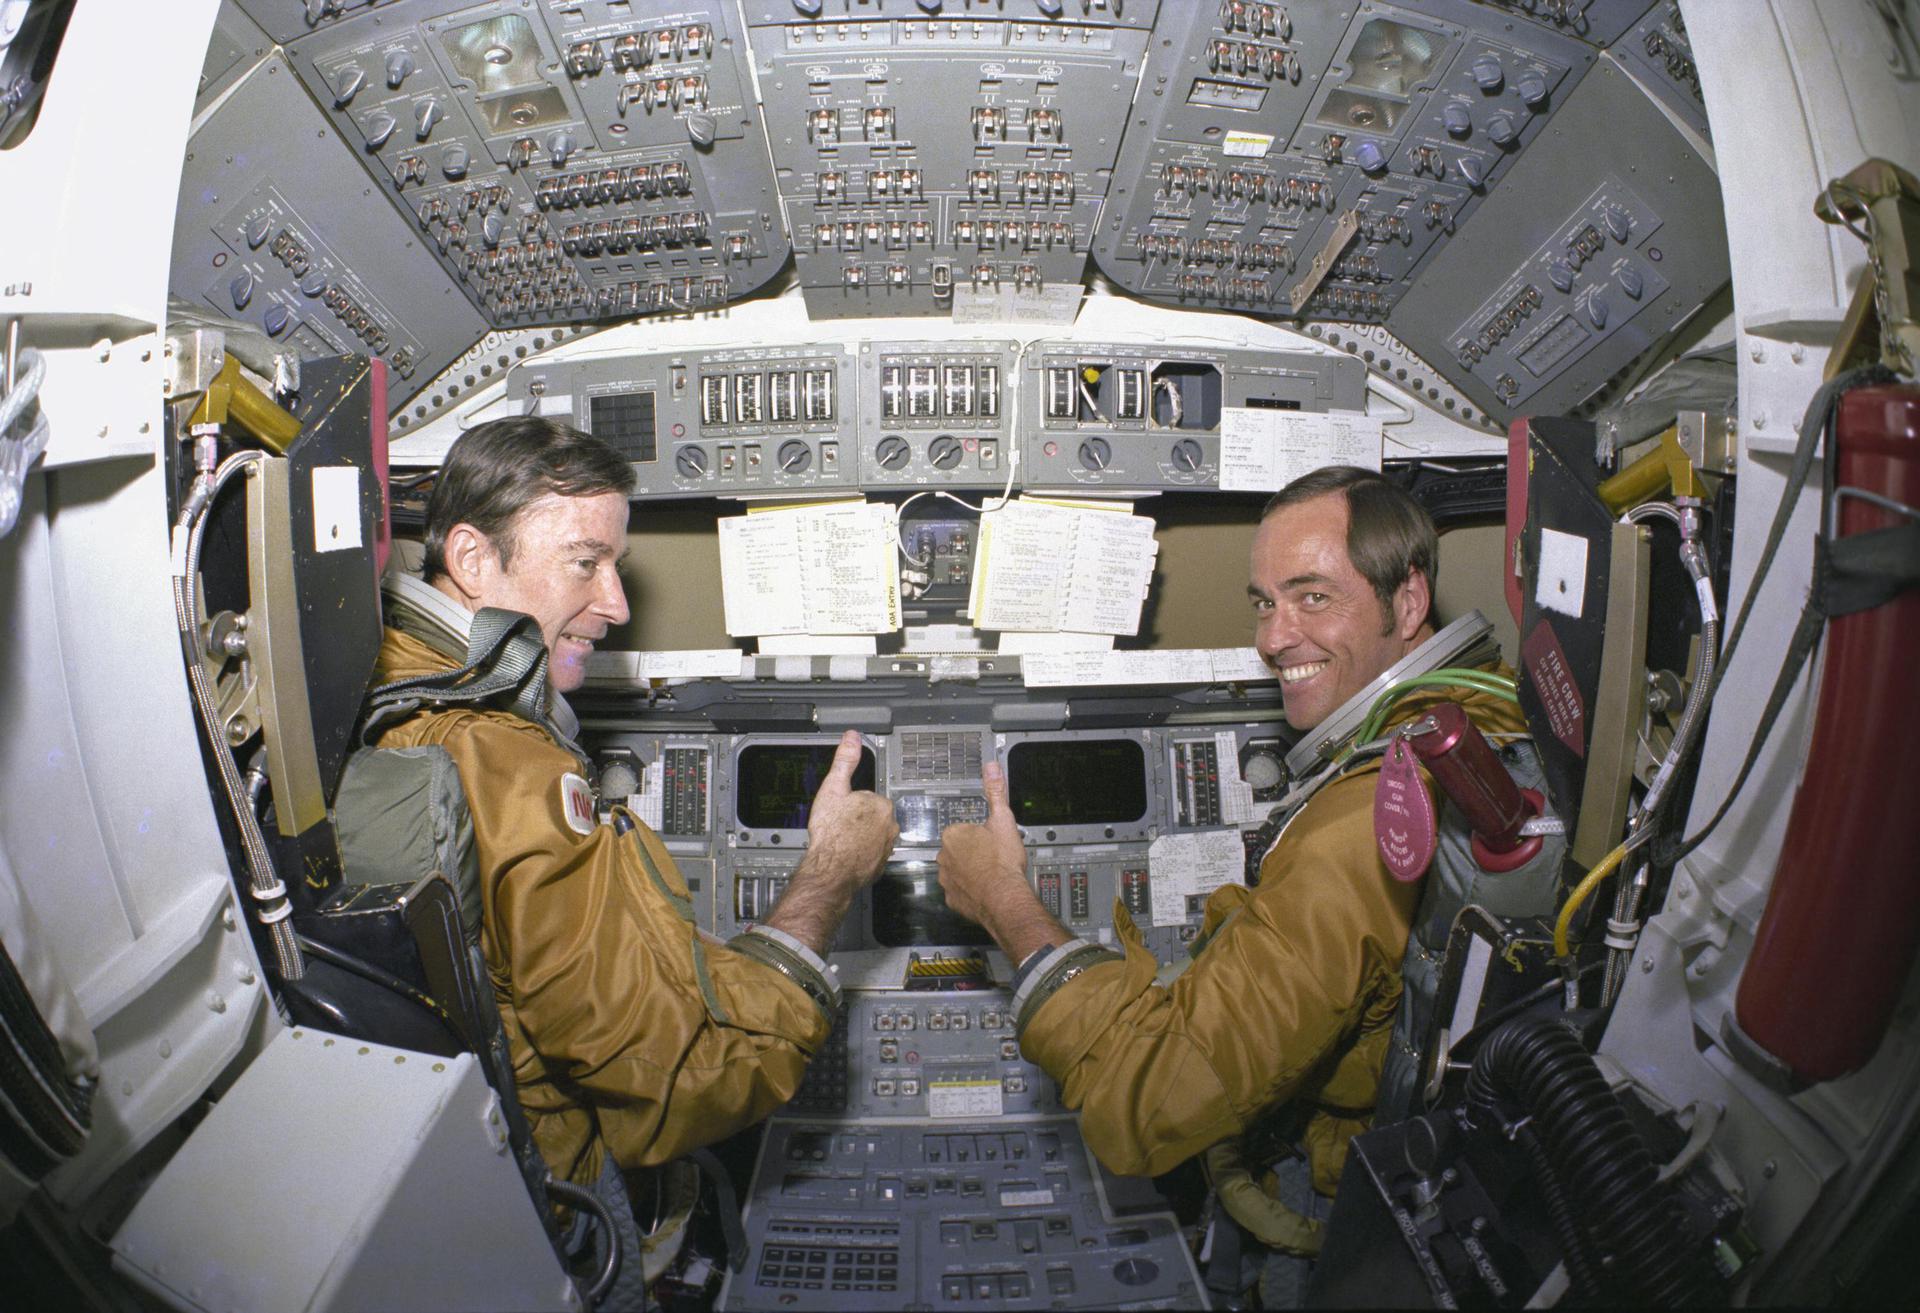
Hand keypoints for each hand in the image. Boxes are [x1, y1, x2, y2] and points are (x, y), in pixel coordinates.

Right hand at [763, 732, 898, 954]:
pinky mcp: (881, 865)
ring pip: (871, 835)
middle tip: (838, 826)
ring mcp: (887, 847)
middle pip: (870, 817)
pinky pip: (870, 854)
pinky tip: (845, 854)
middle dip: (856, 820)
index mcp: (881, 804)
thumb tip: (852, 737)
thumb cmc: (831, 832)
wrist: (830, 870)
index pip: (866, 797)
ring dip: (858, 837)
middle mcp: (890, 826)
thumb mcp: (833, 788)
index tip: (839, 811)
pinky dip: (860, 854)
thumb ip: (845, 761)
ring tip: (840, 841)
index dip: (849, 804)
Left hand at [939, 761, 1067, 962]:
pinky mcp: (952, 899)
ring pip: (956, 870)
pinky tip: (984, 888)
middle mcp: (944, 856)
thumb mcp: (1003, 820)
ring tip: (989, 872)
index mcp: (953, 835)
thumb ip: (995, 792)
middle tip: (991, 856)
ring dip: (969, 871)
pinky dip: (969, 890)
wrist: (1004, 897)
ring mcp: (946, 879)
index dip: (978, 834)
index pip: (961, 830)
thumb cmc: (1002, 862)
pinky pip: (959, 891)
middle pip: (957, 850)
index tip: (989, 840)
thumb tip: (991, 769)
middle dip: (971, 852)